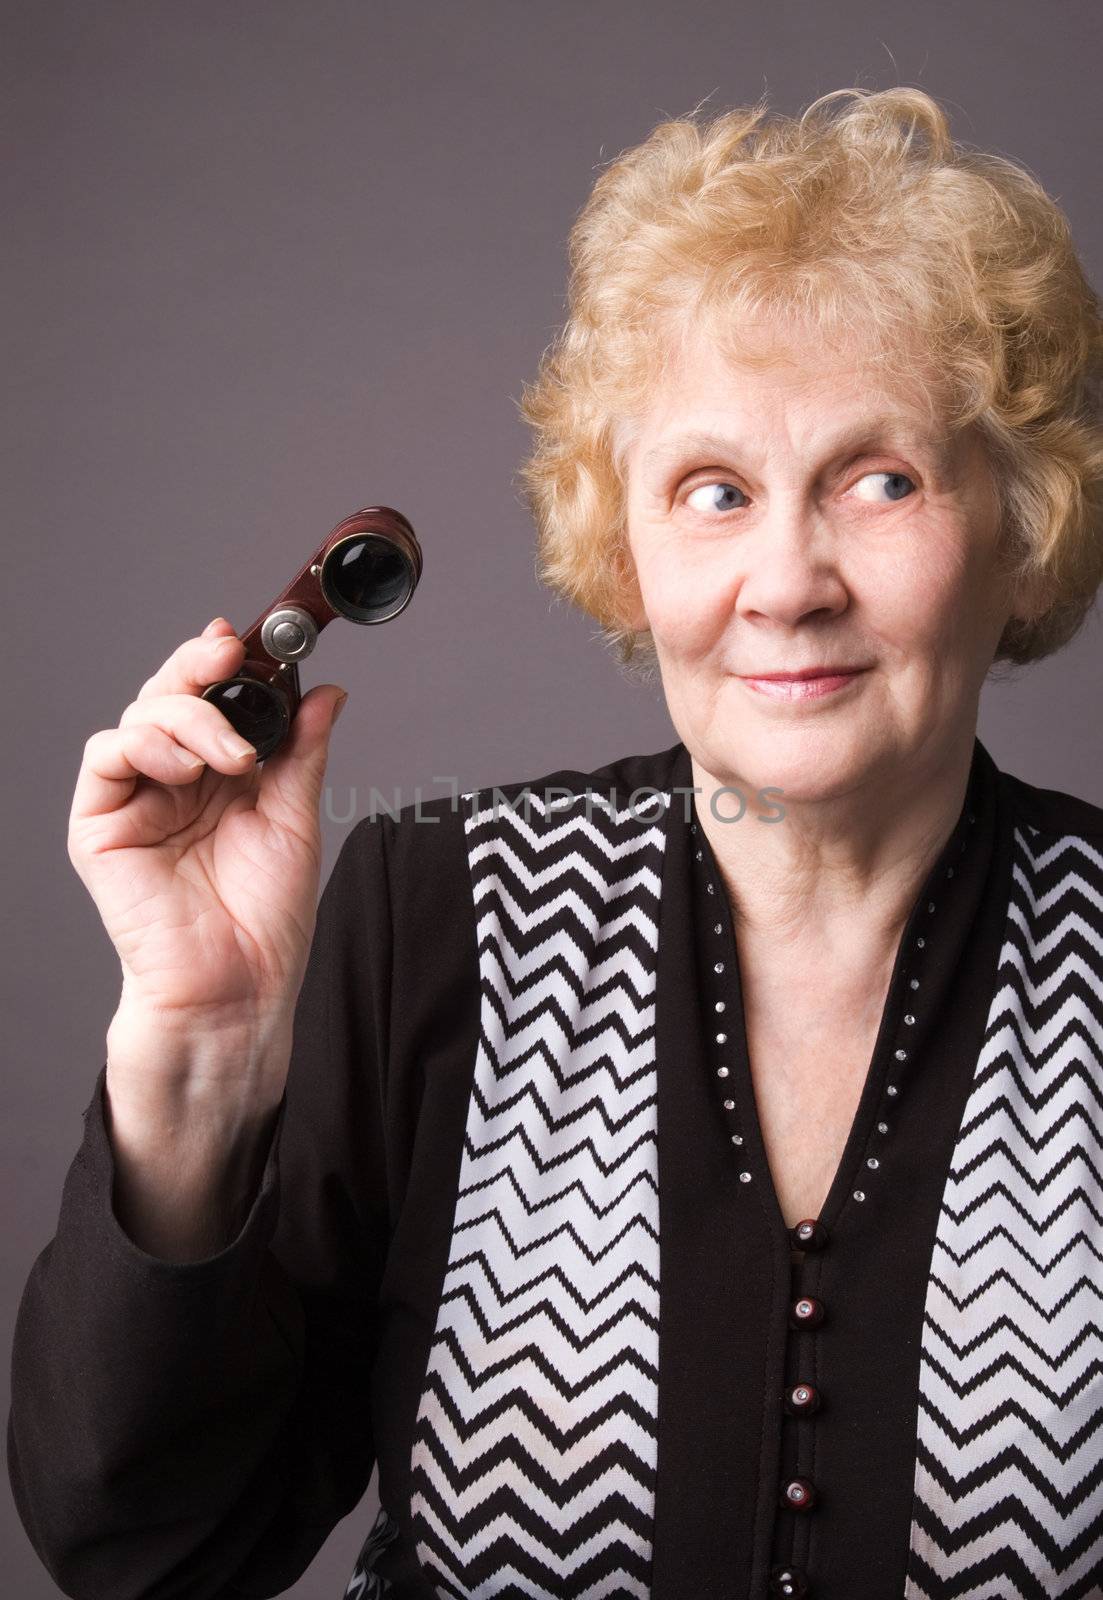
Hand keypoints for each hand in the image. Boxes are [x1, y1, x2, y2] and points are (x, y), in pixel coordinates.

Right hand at [68, 617, 348, 1046]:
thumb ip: (301, 751)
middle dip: (196, 668)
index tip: (247, 640)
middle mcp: (174, 781)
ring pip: (138, 717)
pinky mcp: (100, 825)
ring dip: (186, 718)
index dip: (221, 665)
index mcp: (220, 776)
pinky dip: (146, 745)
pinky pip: (105, 756)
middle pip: (168, 696)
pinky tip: (186, 770)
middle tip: (227, 658)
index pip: (211, 701)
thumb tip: (327, 692)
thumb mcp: (296, 818)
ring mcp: (135, 800)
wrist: (239, 986)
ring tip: (229, 758)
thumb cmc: (264, 919)